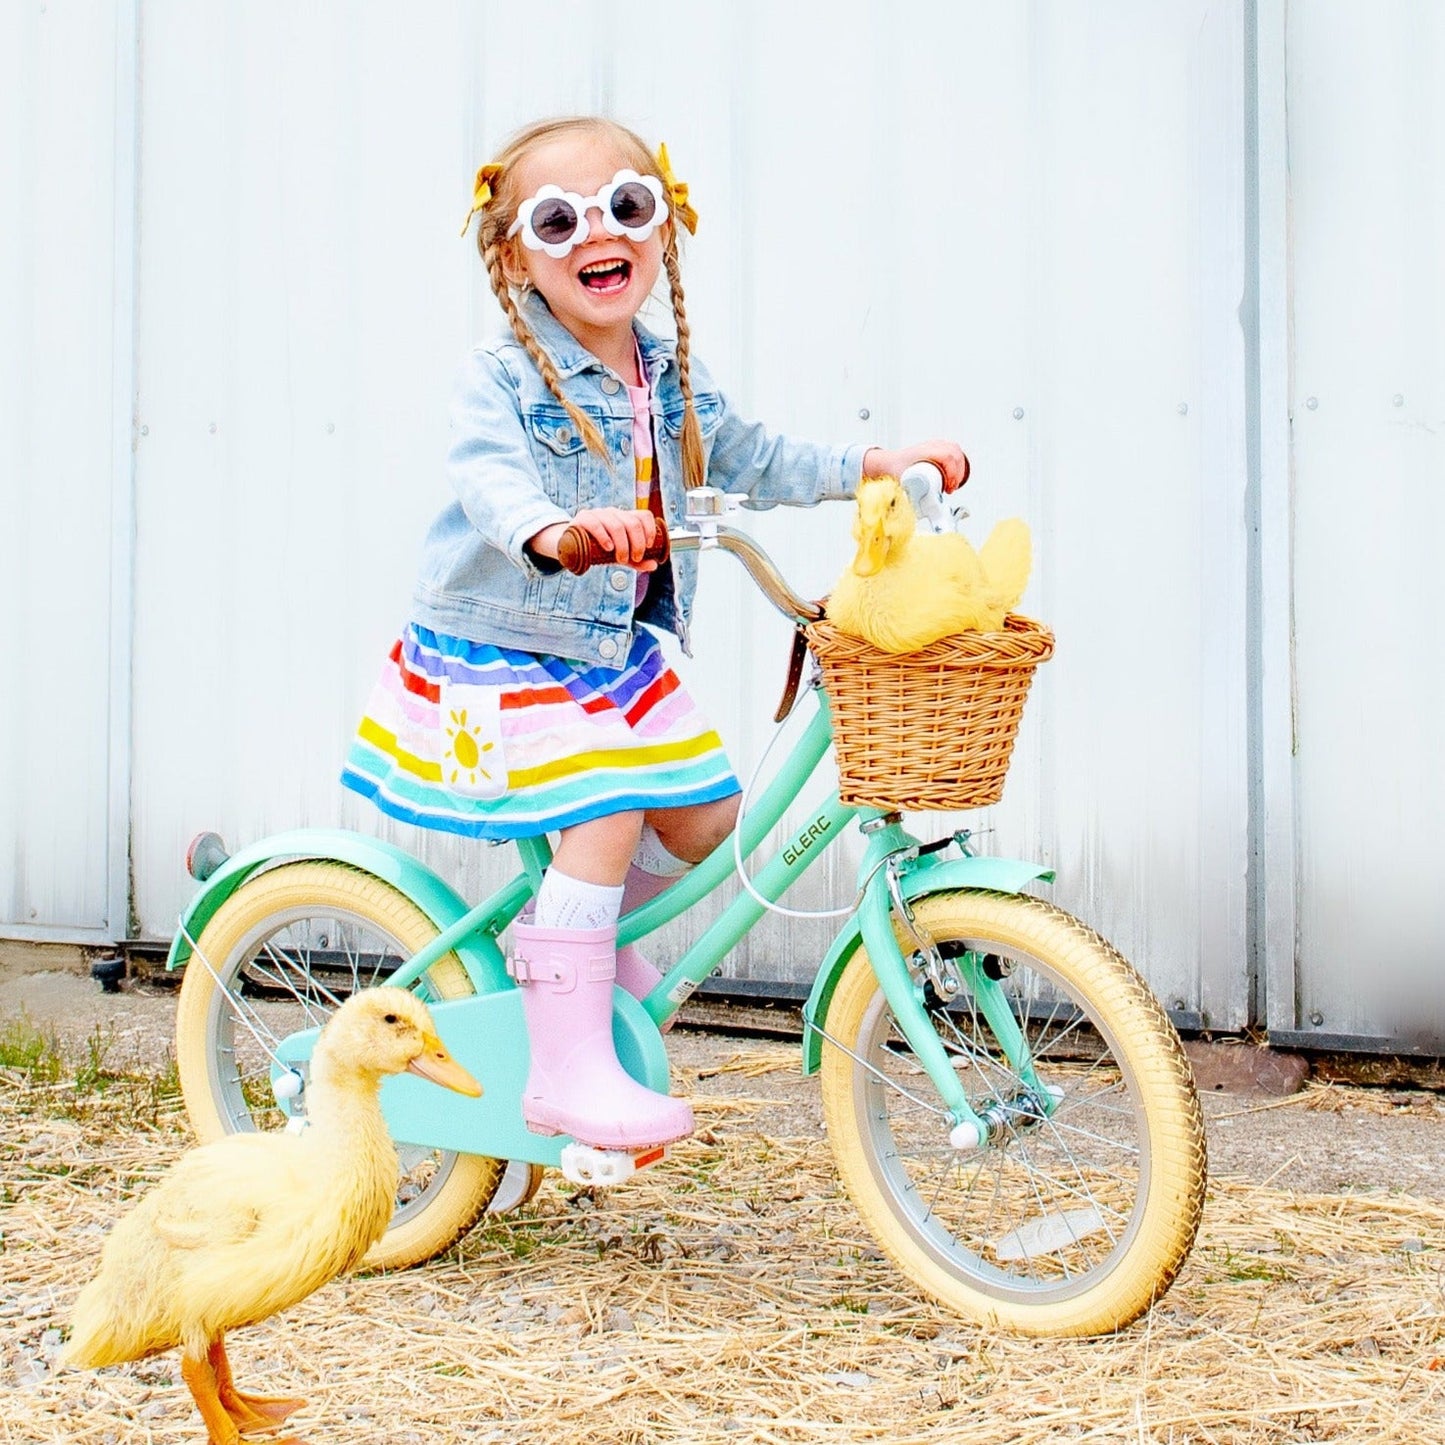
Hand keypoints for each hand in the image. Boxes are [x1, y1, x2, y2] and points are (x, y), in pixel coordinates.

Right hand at [529, 507, 659, 569]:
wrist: (570, 545)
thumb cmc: (598, 549)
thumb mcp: (619, 555)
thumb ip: (636, 561)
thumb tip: (654, 566)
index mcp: (625, 518)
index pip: (643, 516)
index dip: (650, 530)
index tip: (649, 547)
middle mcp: (613, 513)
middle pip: (632, 523)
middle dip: (637, 543)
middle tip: (634, 558)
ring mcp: (598, 514)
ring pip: (617, 525)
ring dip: (623, 545)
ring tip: (621, 558)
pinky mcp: (583, 518)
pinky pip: (596, 524)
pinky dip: (605, 537)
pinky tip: (608, 548)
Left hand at [862, 440, 970, 492]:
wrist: (887, 463)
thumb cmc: (893, 471)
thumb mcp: (903, 484)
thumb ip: (910, 500)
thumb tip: (921, 513)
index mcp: (922, 452)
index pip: (947, 456)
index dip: (953, 473)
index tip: (949, 487)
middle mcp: (930, 446)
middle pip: (954, 452)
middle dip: (958, 472)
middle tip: (950, 488)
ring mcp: (934, 445)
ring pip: (955, 450)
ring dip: (959, 468)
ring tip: (952, 483)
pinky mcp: (937, 447)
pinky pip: (953, 451)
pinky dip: (957, 463)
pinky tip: (954, 474)